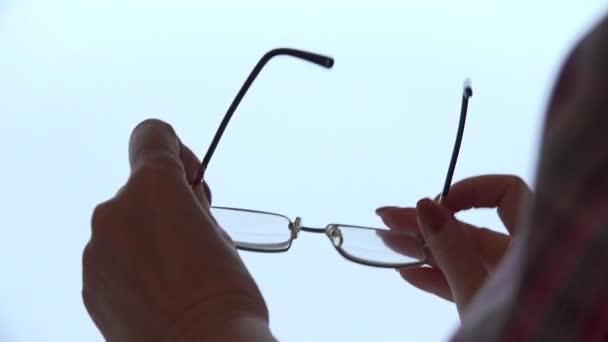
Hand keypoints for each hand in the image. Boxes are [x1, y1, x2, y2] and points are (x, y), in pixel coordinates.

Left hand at [82, 119, 273, 341]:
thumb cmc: (225, 296)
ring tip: (179, 272)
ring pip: (125, 225)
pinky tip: (161, 291)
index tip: (190, 178)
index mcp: (153, 189)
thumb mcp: (222, 235)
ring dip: (149, 236)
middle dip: (166, 203)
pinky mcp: (91, 284)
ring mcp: (97, 250)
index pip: (151, 134)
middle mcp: (115, 212)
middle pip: (139, 187)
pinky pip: (113, 257)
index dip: (176, 150)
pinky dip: (133, 265)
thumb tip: (182, 199)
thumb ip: (192, 205)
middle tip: (195, 237)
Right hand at [376, 175, 531, 316]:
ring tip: (386, 240)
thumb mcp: (479, 292)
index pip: (507, 194)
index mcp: (532, 245)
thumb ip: (453, 250)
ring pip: (461, 256)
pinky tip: (407, 271)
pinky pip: (462, 282)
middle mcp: (521, 259)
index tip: (436, 203)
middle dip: (426, 222)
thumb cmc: (519, 335)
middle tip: (387, 217)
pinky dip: (435, 277)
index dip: (471, 191)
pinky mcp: (492, 304)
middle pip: (472, 227)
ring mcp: (506, 283)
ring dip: (422, 248)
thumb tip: (426, 207)